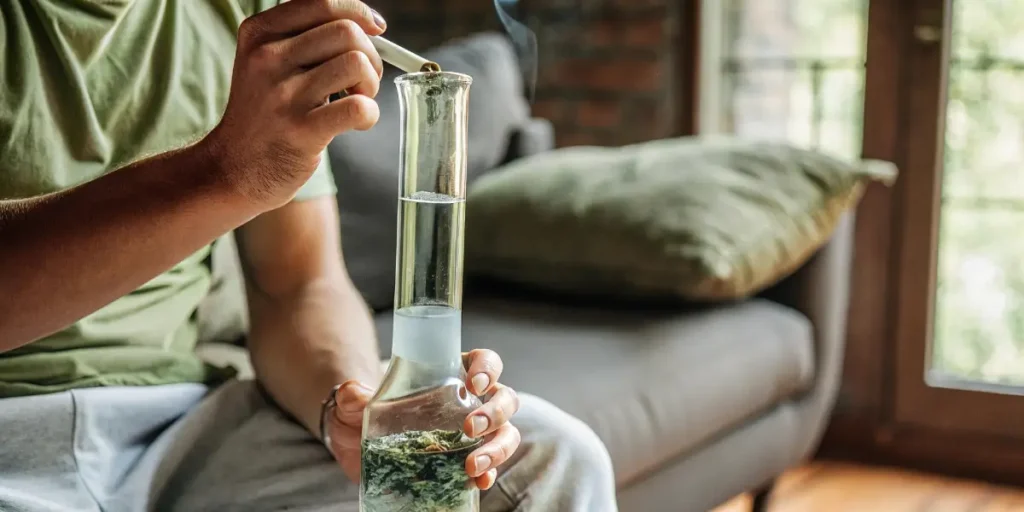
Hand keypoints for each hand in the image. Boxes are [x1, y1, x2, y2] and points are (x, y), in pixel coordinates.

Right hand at [206, 0, 385, 209]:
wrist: (236, 167)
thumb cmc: (265, 112)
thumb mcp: (266, 61)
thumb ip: (306, 37)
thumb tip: (367, 23)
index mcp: (260, 33)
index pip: (323, 3)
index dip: (358, 13)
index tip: (374, 30)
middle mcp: (267, 58)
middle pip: (347, 32)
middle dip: (369, 55)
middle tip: (361, 80)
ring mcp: (284, 95)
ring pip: (356, 63)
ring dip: (371, 84)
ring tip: (356, 99)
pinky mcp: (302, 130)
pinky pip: (358, 107)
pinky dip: (370, 113)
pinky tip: (358, 122)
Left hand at [323, 350, 521, 489]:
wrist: (357, 446)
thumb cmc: (363, 412)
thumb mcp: (355, 402)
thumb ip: (354, 395)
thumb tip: (352, 392)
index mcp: (453, 372)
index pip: (484, 361)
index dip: (487, 369)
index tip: (474, 384)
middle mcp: (471, 400)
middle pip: (504, 398)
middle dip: (494, 413)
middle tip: (470, 428)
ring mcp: (473, 433)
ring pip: (505, 433)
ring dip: (497, 448)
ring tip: (473, 465)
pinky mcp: (466, 461)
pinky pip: (490, 466)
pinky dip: (489, 474)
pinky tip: (478, 482)